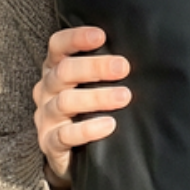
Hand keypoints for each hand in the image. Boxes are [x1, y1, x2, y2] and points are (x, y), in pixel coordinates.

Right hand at [33, 26, 130, 189]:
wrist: (71, 153)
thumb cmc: (88, 108)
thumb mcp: (91, 83)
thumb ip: (105, 68)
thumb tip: (143, 52)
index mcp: (56, 68)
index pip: (58, 46)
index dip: (75, 38)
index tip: (100, 36)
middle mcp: (47, 89)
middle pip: (64, 71)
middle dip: (94, 67)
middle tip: (123, 68)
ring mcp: (46, 116)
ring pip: (65, 102)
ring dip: (96, 98)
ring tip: (123, 97)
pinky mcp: (49, 142)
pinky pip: (64, 136)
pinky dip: (87, 130)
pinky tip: (108, 125)